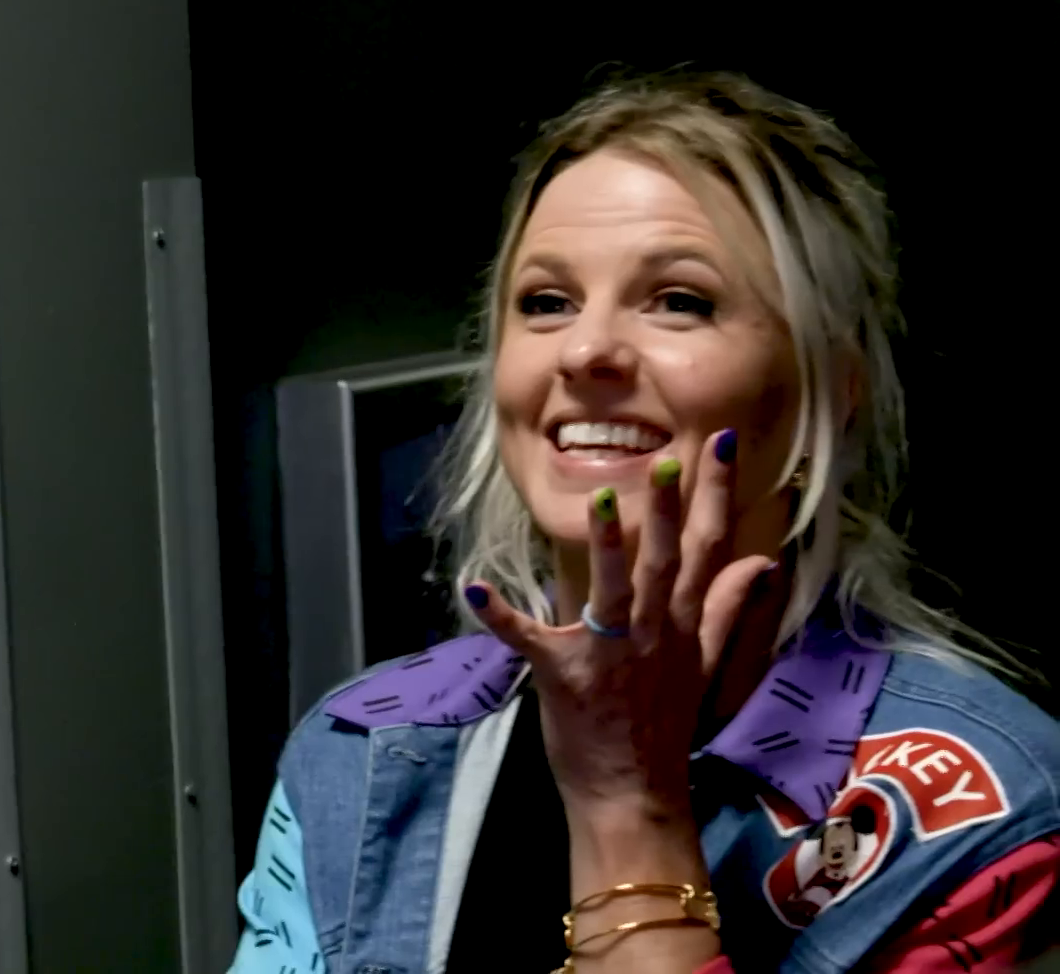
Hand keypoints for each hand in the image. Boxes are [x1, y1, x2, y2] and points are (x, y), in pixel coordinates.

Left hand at [466, 428, 776, 814]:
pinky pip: (529, 640)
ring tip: (599, 498)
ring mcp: (609, 654)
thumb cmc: (661, 726)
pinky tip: (474, 588)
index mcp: (682, 623)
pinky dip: (501, 616)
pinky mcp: (564, 675)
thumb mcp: (702, 664)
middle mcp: (652, 632)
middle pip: (668, 561)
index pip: (710, 548)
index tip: (724, 442)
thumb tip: (763, 561)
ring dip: (605, 546)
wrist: (633, 794)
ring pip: (612, 591)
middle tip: (669, 457)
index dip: (717, 495)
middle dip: (668, 510)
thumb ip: (726, 609)